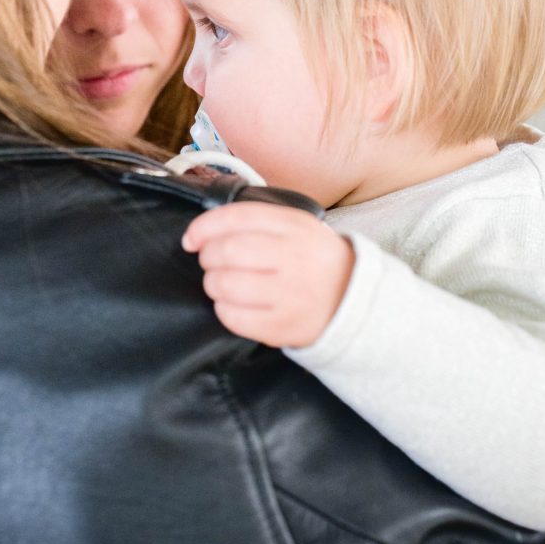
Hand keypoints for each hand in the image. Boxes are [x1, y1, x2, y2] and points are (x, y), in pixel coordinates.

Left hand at [182, 202, 354, 346]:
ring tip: (223, 283)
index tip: (191, 238)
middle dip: (208, 257)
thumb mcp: (296, 227)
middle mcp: (294, 257)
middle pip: (226, 251)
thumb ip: (254, 222)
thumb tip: (201, 232)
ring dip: (213, 283)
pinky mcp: (283, 326)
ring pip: (225, 285)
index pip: (237, 217)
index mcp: (295, 226)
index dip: (204, 227)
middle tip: (212, 262)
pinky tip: (234, 304)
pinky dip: (224, 309)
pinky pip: (234, 317)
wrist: (353, 298)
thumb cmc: (313, 260)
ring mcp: (290, 294)